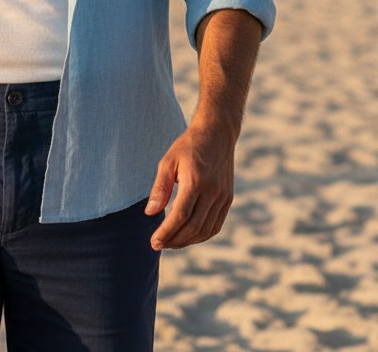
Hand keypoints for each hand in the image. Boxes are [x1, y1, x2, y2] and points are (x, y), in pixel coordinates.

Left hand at [145, 123, 234, 250]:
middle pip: (193, 227)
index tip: (154, 241)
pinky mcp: (228, 199)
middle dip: (174, 240)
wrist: (216, 133)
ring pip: (205, 230)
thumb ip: (160, 188)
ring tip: (170, 242)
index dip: (166, 232)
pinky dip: (201, 235)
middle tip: (158, 244)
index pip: (180, 216)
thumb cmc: (188, 146)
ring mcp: (223, 196)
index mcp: (195, 181)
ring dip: (187, 241)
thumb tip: (150, 214)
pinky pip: (215, 225)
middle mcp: (212, 191)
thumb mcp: (168, 161)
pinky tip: (188, 236)